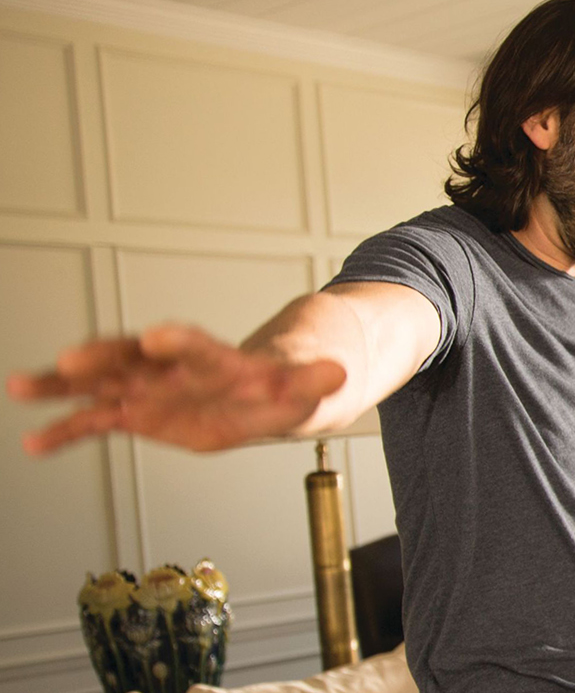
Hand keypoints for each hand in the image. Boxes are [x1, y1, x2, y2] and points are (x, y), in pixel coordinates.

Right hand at [8, 324, 346, 455]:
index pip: (199, 349)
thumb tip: (338, 373)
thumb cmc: (289, 385)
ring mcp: (153, 388)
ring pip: (104, 381)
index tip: (156, 337)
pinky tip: (35, 441)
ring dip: (65, 385)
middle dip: (105, 357)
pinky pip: (99, 420)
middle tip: (70, 360)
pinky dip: (69, 429)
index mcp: (220, 362)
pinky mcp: (140, 412)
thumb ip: (313, 383)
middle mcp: (178, 369)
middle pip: (138, 357)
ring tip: (22, 385)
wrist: (277, 385)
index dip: (180, 343)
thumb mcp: (309, 387)